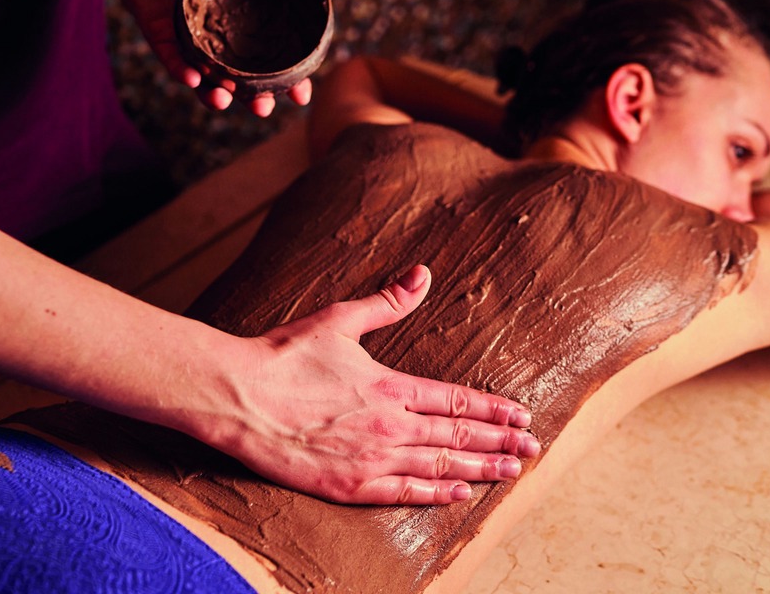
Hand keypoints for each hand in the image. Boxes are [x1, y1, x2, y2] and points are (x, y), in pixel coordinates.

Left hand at [91, 0, 327, 116]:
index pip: (271, 56)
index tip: (302, 95)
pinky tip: (195, 78)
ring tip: (226, 100)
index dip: (288, 78)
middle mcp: (218, 32)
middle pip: (241, 78)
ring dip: (216, 95)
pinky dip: (183, 72)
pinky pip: (172, 61)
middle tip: (265, 109)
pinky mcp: (159, 35)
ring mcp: (188, 37)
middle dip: (254, 100)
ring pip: (206, 79)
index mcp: (241, 16)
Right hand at [215, 265, 539, 504]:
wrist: (237, 396)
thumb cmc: (283, 356)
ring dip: (480, 470)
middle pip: (458, 437)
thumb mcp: (339, 319)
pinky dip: (436, 494)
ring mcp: (371, 458)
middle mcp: (389, 424)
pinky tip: (460, 495)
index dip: (492, 409)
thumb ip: (387, 302)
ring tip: (511, 472)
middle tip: (531, 450)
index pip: (456, 400)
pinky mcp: (348, 485)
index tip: (520, 415)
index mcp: (390, 385)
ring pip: (440, 467)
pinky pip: (403, 493)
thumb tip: (422, 274)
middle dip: (499, 443)